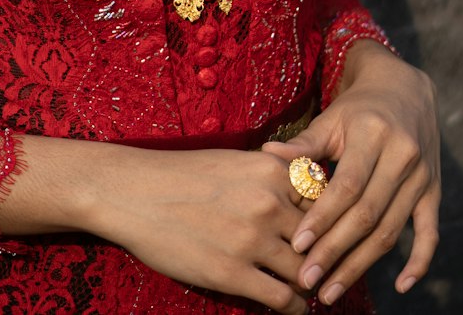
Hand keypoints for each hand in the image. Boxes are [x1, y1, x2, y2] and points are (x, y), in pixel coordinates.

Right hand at [88, 143, 312, 311]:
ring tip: (309, 291)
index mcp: (270, 170)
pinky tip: (293, 308)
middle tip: (325, 269)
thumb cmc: (180, 174)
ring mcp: (251, 240)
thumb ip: (268, 178)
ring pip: (304, 272)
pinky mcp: (232, 274)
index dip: (328, 219)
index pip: (323, 199)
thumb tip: (298, 197)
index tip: (326, 233)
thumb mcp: (232, 162)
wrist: (134, 192)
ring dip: (309, 285)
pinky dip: (294, 307)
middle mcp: (268, 203)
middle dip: (323, 256)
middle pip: (319, 238)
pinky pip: (281, 298)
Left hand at [262, 43, 439, 305]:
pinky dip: (419, 262)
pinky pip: (430, 233)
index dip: (322, 218)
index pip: (346, 186)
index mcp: (372, 133)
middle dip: (335, 251)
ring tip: (332, 290)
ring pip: (391, 229)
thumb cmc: (356, 109)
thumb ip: (303, 144)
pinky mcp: (434, 190)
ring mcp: (422, 175)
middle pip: (367, 214)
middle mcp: (402, 154)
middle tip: (308, 280)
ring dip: (361, 265)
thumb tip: (266, 154)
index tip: (297, 246)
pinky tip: (401, 287)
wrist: (403, 89)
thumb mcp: (331, 119)